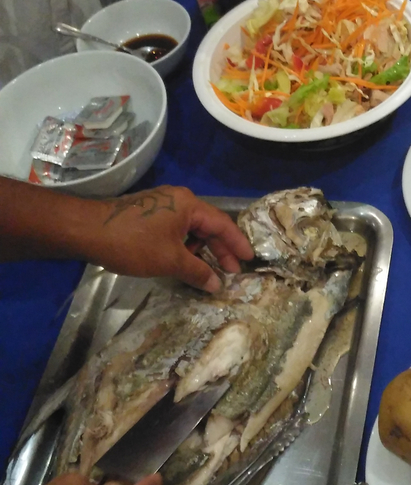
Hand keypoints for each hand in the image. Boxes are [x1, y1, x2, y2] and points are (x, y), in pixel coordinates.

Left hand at [89, 185, 253, 291]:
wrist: (88, 231)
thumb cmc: (134, 243)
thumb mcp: (169, 260)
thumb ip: (197, 271)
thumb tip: (217, 284)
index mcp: (189, 205)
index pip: (222, 224)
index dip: (237, 243)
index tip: (249, 259)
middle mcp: (178, 200)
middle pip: (207, 225)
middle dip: (220, 249)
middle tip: (232, 271)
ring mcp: (161, 206)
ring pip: (190, 228)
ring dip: (200, 249)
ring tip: (206, 271)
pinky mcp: (148, 214)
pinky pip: (176, 230)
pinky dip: (184, 246)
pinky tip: (183, 262)